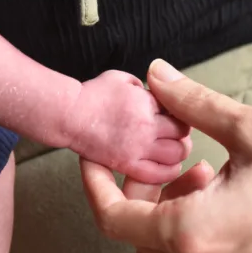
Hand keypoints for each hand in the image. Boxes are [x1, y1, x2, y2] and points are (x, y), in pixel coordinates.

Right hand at [66, 70, 191, 184]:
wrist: (70, 116)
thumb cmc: (93, 95)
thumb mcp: (124, 78)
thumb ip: (147, 86)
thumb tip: (163, 96)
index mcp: (145, 101)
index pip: (178, 107)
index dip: (179, 110)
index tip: (173, 113)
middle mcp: (144, 125)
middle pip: (181, 131)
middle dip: (181, 129)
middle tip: (175, 130)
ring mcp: (137, 147)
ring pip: (176, 153)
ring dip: (179, 149)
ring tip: (172, 146)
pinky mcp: (127, 164)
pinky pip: (159, 173)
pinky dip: (169, 170)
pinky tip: (168, 165)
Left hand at [80, 60, 251, 252]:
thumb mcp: (250, 128)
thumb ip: (191, 103)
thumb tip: (154, 74)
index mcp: (193, 233)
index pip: (112, 217)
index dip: (95, 184)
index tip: (98, 158)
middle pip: (137, 237)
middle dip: (140, 196)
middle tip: (166, 158)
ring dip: (170, 215)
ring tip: (205, 171)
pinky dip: (195, 235)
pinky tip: (228, 197)